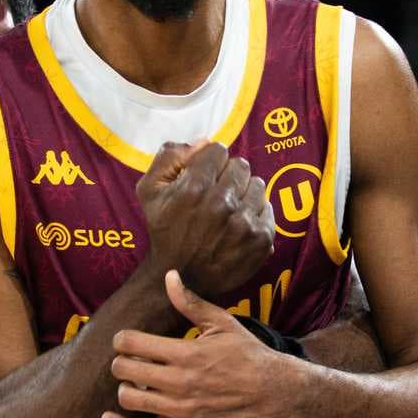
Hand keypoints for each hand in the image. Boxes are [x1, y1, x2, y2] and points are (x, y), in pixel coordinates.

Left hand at [103, 270, 291, 417]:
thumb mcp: (221, 323)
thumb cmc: (247, 353)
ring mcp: (180, 409)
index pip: (131, 343)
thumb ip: (190, 303)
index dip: (122, 339)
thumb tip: (169, 276)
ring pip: (128, 399)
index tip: (126, 339)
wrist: (273, 392)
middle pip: (124, 370)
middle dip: (121, 362)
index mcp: (186, 352)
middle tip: (131, 359)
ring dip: (125, 388)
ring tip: (135, 382)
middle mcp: (179, 382)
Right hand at [137, 142, 273, 297]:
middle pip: (241, 165)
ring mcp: (244, 223)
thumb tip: (204, 141)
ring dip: (244, 192)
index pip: (219, 150)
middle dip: (228, 175)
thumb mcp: (149, 190)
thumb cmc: (165, 230)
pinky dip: (255, 212)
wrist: (183, 276)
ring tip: (229, 209)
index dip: (210, 161)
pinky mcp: (261, 239)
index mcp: (195, 188)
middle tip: (217, 193)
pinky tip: (239, 223)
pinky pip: (268, 207)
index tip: (205, 176)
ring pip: (258, 184)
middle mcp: (222, 204)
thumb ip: (170, 156)